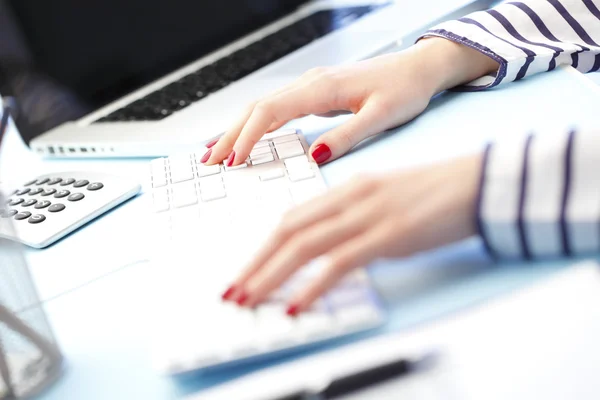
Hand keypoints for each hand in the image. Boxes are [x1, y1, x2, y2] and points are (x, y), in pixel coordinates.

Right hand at [201, 37, 497, 166]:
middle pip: (257, 107)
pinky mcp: (316, 92)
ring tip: (218, 153)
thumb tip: (315, 156)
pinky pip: (277, 108)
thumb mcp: (382, 116)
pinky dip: (257, 124)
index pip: (271, 111)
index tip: (233, 161)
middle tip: (208, 162)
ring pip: (263, 106)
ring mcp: (311, 86)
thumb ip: (347, 135)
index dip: (247, 136)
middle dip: (230, 134)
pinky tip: (248, 137)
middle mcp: (311, 83)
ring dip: (238, 129)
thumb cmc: (405, 89)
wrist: (420, 68)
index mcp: (322, 88)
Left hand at [222, 153, 482, 313]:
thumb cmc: (437, 193)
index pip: (293, 217)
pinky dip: (313, 286)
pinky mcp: (389, 235)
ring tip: (249, 300)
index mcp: (348, 189)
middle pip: (288, 231)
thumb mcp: (386, 200)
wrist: (479, 182)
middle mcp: (351, 198)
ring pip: (304, 246)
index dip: (264, 245)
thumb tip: (333, 247)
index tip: (247, 269)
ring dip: (271, 276)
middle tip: (233, 291)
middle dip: (255, 264)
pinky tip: (297, 305)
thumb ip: (356, 218)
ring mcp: (368, 215)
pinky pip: (339, 263)